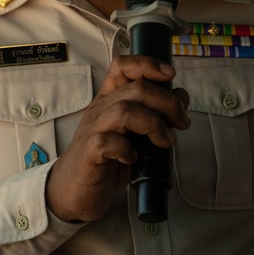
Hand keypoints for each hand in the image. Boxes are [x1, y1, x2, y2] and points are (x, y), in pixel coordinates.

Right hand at [45, 55, 189, 222]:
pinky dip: (127, 149)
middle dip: (167, 103)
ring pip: (124, 111)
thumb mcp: (133, 134)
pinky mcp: (90, 153)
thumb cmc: (106, 161)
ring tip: (164, 142)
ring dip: (153, 125)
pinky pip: (109, 142)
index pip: (122, 67)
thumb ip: (153, 115)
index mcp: (109, 101)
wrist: (72, 190)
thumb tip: (180, 97)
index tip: (170, 76)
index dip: (147, 64)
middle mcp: (100, 110)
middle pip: (136, 88)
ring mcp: (93, 130)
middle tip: (180, 123)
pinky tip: (132, 158)